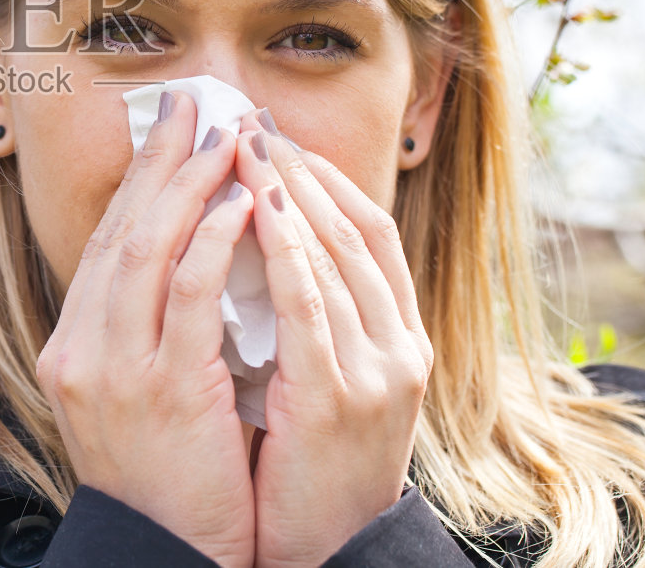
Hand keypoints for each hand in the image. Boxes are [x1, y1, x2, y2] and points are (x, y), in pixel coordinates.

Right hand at [36, 90, 258, 567]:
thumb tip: (184, 260)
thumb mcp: (138, 396)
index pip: (105, 243)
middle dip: (158, 161)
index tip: (169, 131)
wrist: (168, 555)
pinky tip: (244, 203)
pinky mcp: (161, 388)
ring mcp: (113, 368)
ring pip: (146, 248)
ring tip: (228, 139)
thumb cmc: (168, 479)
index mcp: (73, 347)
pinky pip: (187, 294)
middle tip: (192, 103)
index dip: (138, 182)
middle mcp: (80, 349)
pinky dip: (213, 240)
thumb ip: (147, 332)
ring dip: (190, 185)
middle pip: (119, 230)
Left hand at [235, 112, 432, 567]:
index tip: (279, 135)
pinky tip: (251, 209)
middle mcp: (401, 346)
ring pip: (333, 256)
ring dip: (285, 193)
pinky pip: (309, 306)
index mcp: (401, 338)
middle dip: (299, 168)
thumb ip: (315, 320)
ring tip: (242, 146)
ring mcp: (378, 370)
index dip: (326, 177)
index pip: (371, 232)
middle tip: (252, 119)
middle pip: (352, 230)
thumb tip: (270, 245)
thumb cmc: (314, 467)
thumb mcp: (329, 382)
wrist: (329, 552)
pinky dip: (283, 250)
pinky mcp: (340, 397)